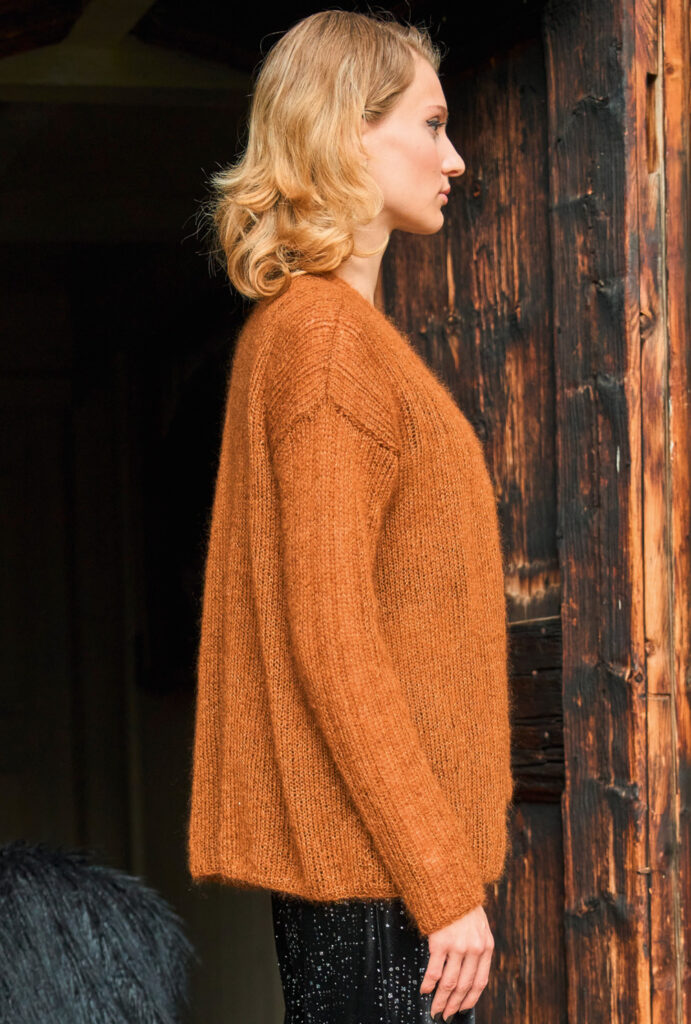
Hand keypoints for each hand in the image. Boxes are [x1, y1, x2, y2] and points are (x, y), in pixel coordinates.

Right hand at [419, 904, 493, 1019]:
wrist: (449, 882)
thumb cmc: (462, 904)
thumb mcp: (478, 924)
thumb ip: (477, 946)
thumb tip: (468, 971)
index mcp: (486, 946)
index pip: (480, 982)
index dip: (470, 999)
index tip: (461, 1009)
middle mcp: (474, 949)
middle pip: (464, 986)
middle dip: (454, 1004)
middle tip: (444, 1015)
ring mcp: (458, 946)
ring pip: (450, 983)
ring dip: (441, 999)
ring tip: (434, 1009)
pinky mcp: (440, 942)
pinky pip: (435, 970)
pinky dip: (429, 983)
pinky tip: (424, 989)